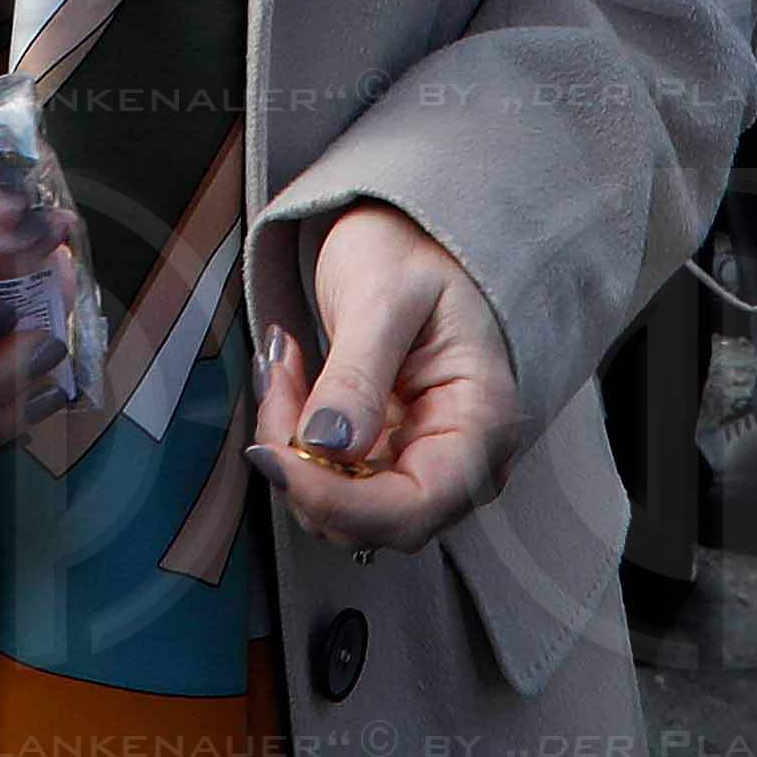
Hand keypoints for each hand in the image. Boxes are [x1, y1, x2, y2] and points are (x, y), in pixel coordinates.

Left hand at [248, 205, 519, 552]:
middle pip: (369, 520)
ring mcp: (421, 463)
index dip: (337, 499)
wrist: (412, 236)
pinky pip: (328, 478)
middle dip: (302, 465)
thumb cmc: (414, 253)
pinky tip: (290, 378)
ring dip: (290, 449)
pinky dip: (293, 440)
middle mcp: (460, 460)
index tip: (274, 455)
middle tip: (276, 374)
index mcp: (482, 424)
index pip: (414, 507)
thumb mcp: (383, 297)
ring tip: (283, 363)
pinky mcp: (385, 458)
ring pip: (337, 507)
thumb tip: (327, 447)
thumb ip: (357, 375)